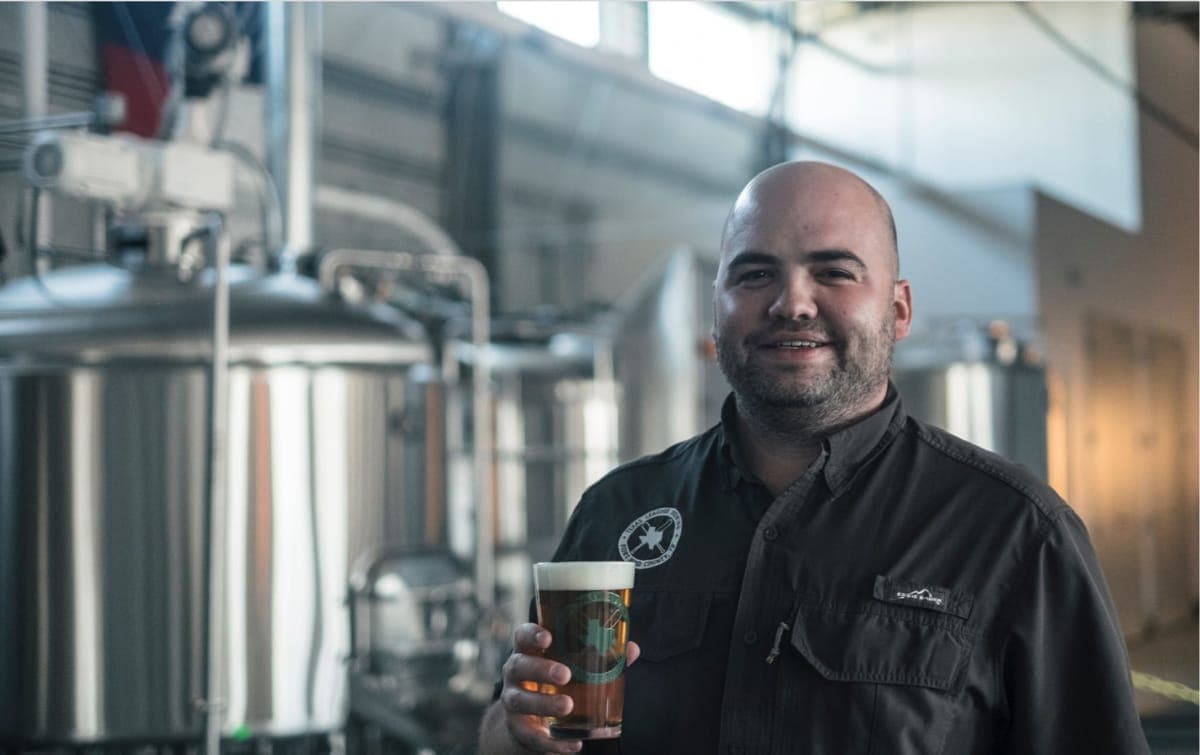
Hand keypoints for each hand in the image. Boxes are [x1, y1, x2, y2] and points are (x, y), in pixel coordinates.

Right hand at [496, 622, 640, 752]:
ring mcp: (513, 700)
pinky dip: (552, 742)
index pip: (523, 636)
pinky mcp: (517, 727)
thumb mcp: (572, 665)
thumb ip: (601, 656)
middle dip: (541, 669)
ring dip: (544, 703)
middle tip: (566, 675)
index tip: (548, 637)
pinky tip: (573, 744)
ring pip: (520, 700)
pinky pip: (531, 736)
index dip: (532, 634)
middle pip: (519, 666)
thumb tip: (632, 649)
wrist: (530, 719)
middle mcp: (516, 673)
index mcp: (529, 652)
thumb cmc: (556, 681)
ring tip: (567, 706)